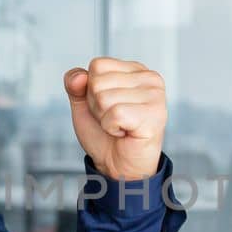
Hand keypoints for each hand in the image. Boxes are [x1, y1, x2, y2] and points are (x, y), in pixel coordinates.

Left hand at [63, 57, 167, 181]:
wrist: (117, 166)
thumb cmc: (105, 135)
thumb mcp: (83, 104)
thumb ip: (75, 84)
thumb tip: (79, 77)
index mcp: (135, 70)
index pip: (97, 65)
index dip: (91, 90)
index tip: (107, 106)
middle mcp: (150, 78)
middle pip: (98, 82)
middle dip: (97, 106)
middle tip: (114, 120)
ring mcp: (155, 96)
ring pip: (104, 97)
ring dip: (104, 118)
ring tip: (120, 127)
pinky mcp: (154, 114)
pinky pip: (114, 114)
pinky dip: (111, 127)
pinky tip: (126, 133)